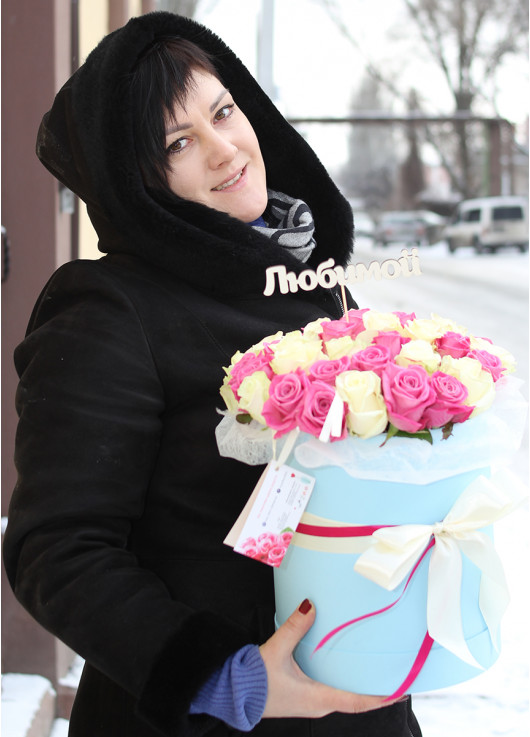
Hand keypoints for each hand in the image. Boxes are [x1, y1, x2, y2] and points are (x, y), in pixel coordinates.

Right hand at [259, 599, 402, 718]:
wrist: (233, 695)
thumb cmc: (255, 680)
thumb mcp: (277, 651)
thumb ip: (294, 627)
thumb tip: (310, 605)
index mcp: (318, 699)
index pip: (358, 702)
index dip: (381, 698)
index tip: (402, 691)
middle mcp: (319, 704)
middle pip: (356, 700)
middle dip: (376, 691)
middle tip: (395, 677)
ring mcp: (311, 702)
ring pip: (344, 695)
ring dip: (360, 686)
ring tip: (376, 671)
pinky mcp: (303, 696)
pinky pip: (331, 690)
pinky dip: (344, 681)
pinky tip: (345, 668)